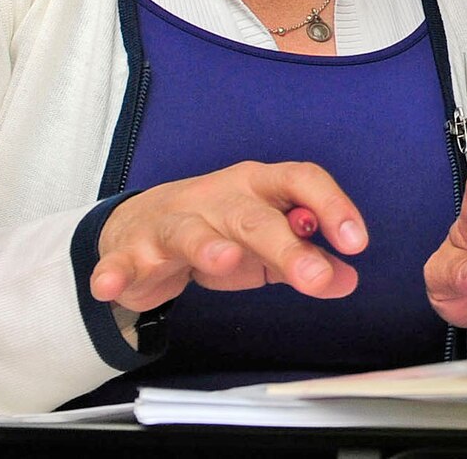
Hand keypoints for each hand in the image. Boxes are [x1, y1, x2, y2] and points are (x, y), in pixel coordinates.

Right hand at [92, 161, 366, 312]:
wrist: (143, 226)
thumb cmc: (221, 231)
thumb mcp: (269, 247)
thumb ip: (309, 259)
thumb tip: (348, 279)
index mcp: (259, 186)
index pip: (301, 180)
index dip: (332, 205)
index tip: (357, 242)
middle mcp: (219, 195)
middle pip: (254, 216)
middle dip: (285, 245)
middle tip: (315, 277)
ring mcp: (173, 220)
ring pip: (191, 231)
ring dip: (207, 246)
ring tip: (225, 262)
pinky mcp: (131, 249)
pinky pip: (122, 260)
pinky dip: (115, 271)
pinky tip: (110, 285)